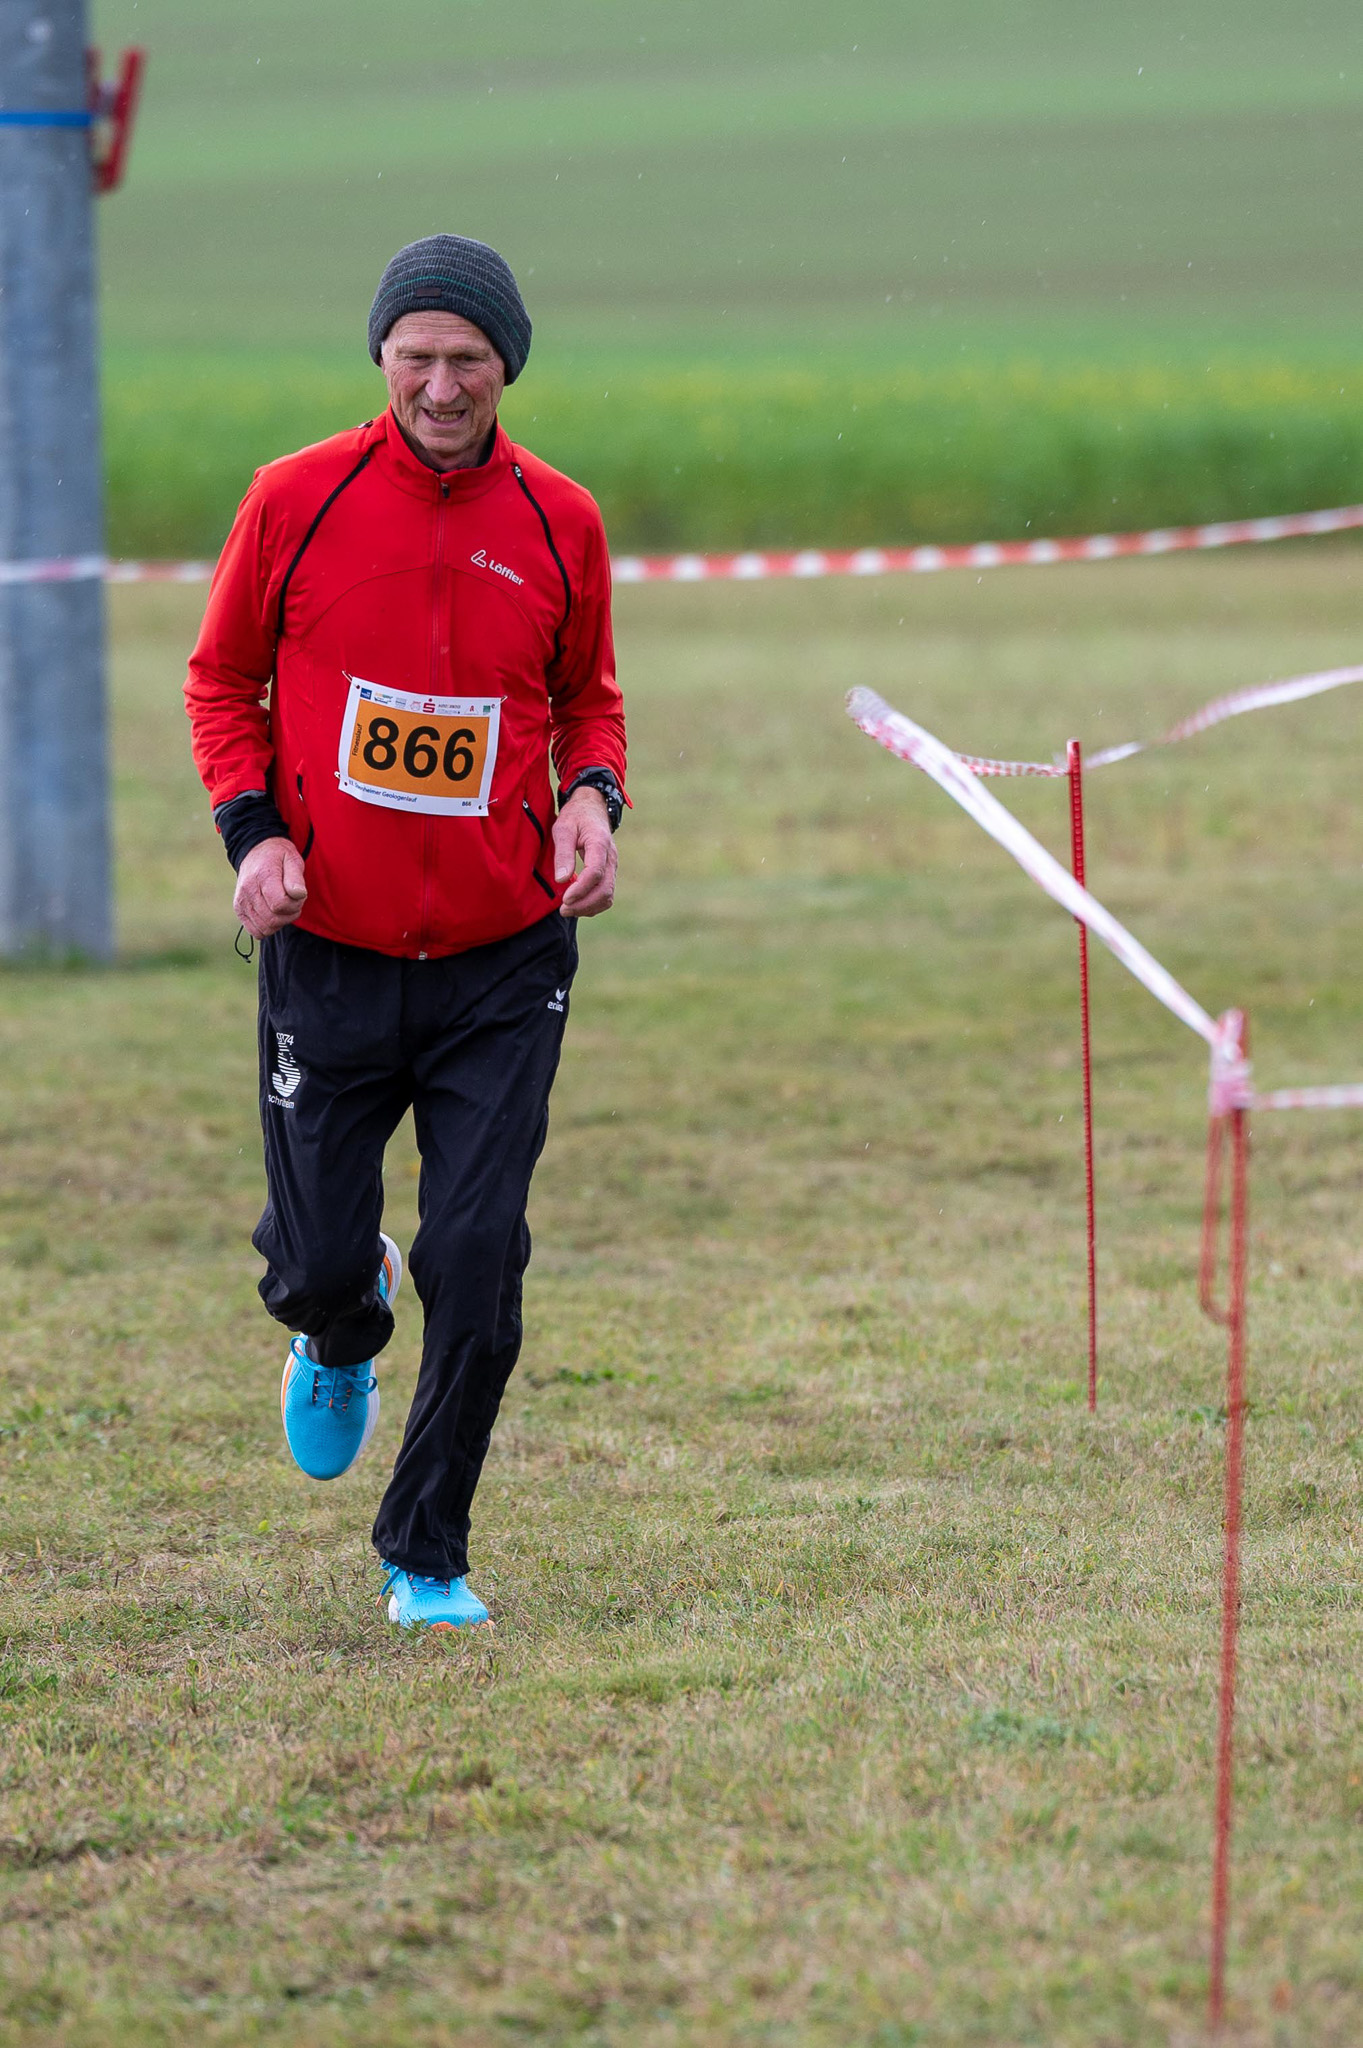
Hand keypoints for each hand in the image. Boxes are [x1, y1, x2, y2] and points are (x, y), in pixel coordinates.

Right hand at [234, 836, 306, 938]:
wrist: (256, 852)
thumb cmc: (278, 857)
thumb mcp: (292, 859)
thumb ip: (296, 878)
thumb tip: (299, 894)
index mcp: (263, 876)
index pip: (280, 904)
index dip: (295, 904)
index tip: (298, 895)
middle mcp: (248, 889)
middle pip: (273, 919)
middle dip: (289, 914)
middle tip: (293, 901)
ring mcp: (241, 901)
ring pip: (265, 928)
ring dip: (280, 922)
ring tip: (283, 906)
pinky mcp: (239, 909)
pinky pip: (255, 932)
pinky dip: (268, 927)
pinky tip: (273, 913)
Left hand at [552, 786, 616, 916]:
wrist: (592, 808)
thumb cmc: (576, 816)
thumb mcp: (563, 828)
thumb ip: (563, 853)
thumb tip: (562, 880)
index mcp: (600, 844)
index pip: (595, 872)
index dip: (581, 889)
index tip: (564, 899)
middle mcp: (611, 858)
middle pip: (605, 889)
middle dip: (584, 904)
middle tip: (563, 910)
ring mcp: (612, 867)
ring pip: (608, 895)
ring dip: (589, 907)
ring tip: (567, 910)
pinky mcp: (609, 873)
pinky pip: (606, 894)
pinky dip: (593, 904)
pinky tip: (577, 905)